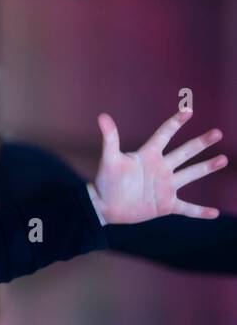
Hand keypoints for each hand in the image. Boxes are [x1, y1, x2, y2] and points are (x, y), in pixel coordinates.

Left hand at [90, 111, 225, 224]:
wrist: (104, 206)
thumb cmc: (106, 180)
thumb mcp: (109, 159)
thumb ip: (110, 139)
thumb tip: (102, 116)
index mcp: (148, 155)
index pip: (164, 135)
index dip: (175, 123)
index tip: (188, 110)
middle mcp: (161, 168)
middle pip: (184, 152)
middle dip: (201, 143)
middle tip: (217, 133)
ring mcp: (165, 186)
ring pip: (191, 174)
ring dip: (207, 167)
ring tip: (223, 159)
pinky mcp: (166, 205)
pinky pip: (187, 209)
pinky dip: (200, 212)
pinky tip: (214, 213)